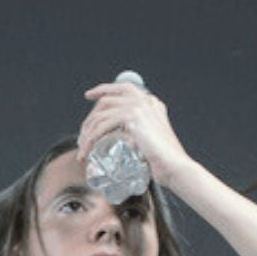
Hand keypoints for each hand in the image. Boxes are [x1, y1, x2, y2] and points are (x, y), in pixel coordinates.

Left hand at [78, 82, 193, 188]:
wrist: (174, 167)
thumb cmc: (165, 163)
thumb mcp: (153, 143)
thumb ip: (142, 136)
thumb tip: (129, 142)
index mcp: (151, 104)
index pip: (122, 88)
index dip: (103, 89)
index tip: (89, 95)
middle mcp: (145, 101)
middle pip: (107, 99)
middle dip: (90, 118)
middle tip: (82, 136)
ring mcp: (139, 107)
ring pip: (102, 113)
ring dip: (87, 131)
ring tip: (83, 148)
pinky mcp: (133, 117)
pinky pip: (103, 124)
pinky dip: (91, 137)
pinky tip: (87, 149)